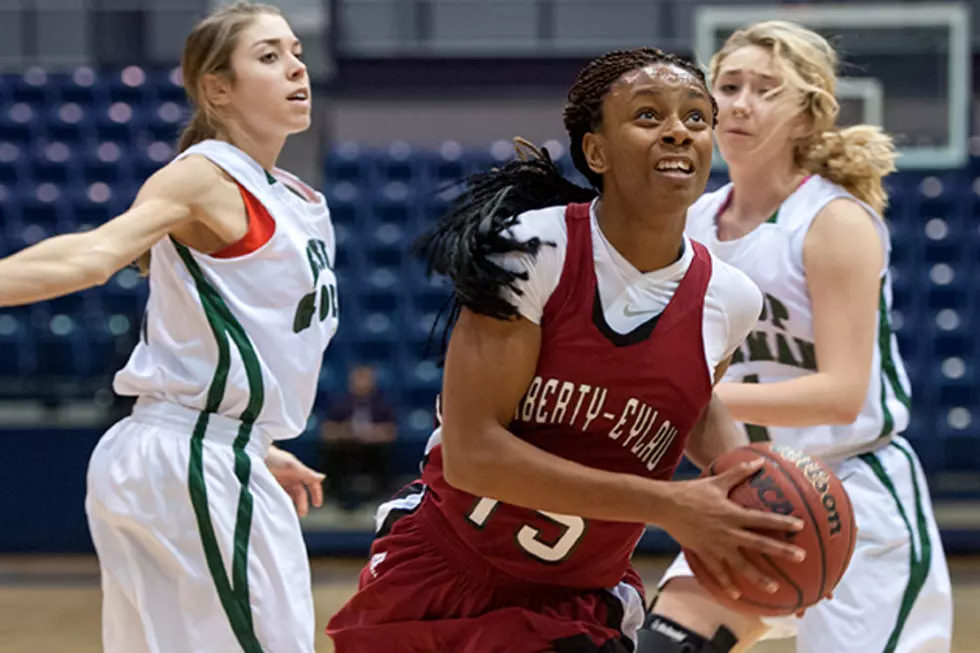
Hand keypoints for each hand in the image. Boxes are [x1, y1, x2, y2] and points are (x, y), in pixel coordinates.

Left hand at [265, 447, 325, 517]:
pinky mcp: (269, 486)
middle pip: (301, 492)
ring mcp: (279, 481)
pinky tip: (280, 508)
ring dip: (293, 504)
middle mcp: (290, 476)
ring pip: (290, 496)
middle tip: (302, 514)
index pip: (311, 482)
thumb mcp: (291, 465)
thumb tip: (323, 477)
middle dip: (303, 503)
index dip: (316, 493)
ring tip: (290, 514)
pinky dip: (282, 503)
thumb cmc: (272, 457)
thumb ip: (307, 473)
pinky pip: (279, 497)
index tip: (317, 505)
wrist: (250, 456)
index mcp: (297, 470)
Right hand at [662, 459, 805, 598]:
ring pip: (741, 564)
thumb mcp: (716, 481)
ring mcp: (716, 545)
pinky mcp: (704, 552)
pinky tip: (737, 595)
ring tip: (774, 588)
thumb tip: (759, 461)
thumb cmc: (691, 491)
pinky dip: (726, 584)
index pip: (762, 519)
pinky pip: (717, 572)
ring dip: (758, 577)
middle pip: (759, 544)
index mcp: (732, 514)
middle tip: (801, 558)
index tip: (800, 526)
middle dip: (781, 552)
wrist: (665, 505)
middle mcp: (728, 531)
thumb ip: (739, 472)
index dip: (782, 522)